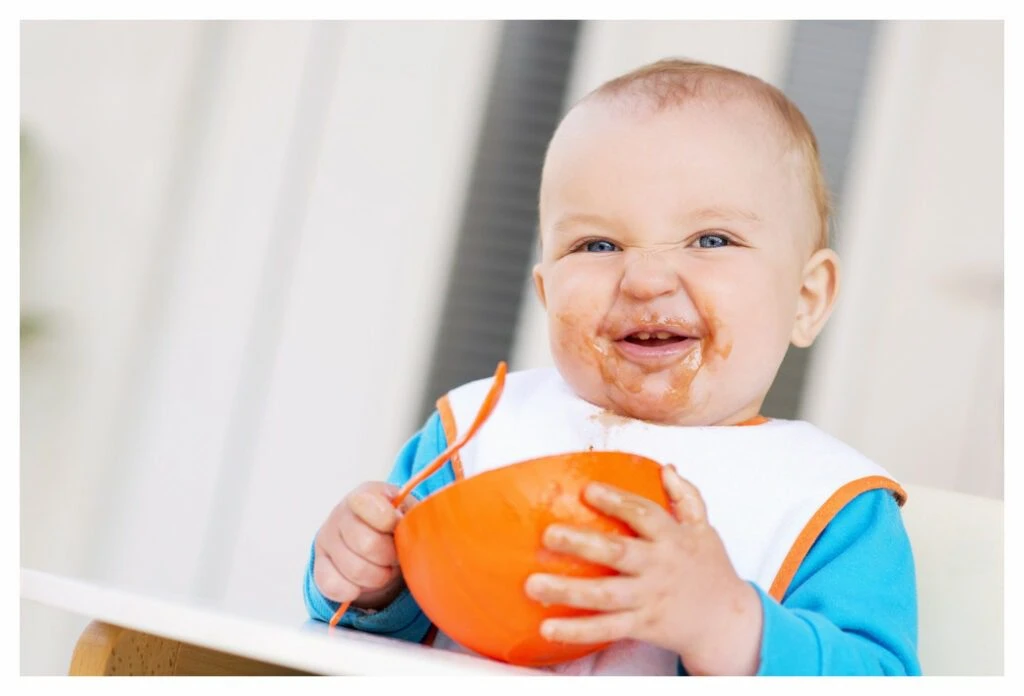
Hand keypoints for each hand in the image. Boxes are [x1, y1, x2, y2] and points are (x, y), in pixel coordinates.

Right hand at [313, 481, 416, 610]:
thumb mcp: (407, 511)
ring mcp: (327, 540)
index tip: (398, 528)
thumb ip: (413, 517)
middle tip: (395, 556)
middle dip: (389, 556)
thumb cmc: (395, 523)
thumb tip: (420, 531)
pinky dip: (355, 591)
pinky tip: (364, 583)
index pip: (370, 505)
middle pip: (366, 544)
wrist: (371, 536)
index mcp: (365, 495)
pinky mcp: (319, 565)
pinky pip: (333, 586)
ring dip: (378, 577)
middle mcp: (340, 514)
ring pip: (354, 570)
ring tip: (384, 568)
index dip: (389, 522)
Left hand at [524, 465, 763, 674]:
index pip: (643, 514)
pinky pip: (606, 629)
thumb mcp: (704, 528)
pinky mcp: (641, 626)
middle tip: (548, 535)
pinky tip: (547, 627)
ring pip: (605, 595)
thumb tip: (667, 468)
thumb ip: (687, 497)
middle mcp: (658, 567)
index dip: (616, 501)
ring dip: (567, 591)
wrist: (727, 622)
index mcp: (672, 538)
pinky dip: (577, 630)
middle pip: (618, 553)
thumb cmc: (710, 569)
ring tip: (533, 584)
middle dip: (582, 544)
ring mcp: (648, 598)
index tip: (587, 490)